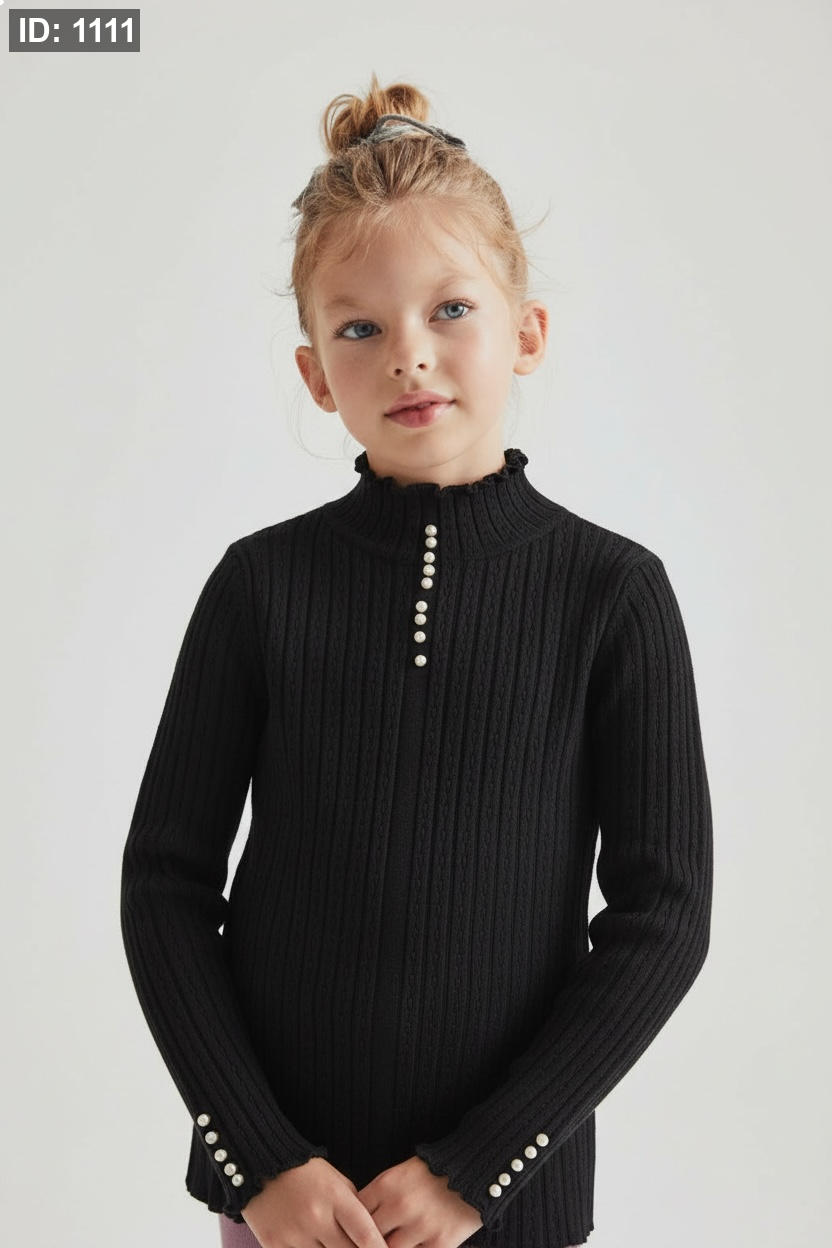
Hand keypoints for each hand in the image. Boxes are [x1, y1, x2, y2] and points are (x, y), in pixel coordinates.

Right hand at [241, 1156, 389, 1247]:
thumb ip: (354, 1208)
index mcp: (335, 1197)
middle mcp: (316, 1218)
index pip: (366, 1235)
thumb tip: (372, 1238)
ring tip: (333, 1242)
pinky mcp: (274, 1245)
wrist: (261, 1165)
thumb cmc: (305, 1173)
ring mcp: (294, 1235)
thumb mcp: (336, 1182)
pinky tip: (316, 1246)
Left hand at [356, 1155, 483, 1247]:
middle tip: (367, 1242)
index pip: (354, 1215)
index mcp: (386, 1184)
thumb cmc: (435, 1172)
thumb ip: (379, 1197)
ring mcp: (420, 1226)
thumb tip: (359, 1222)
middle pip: (368, 1237)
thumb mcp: (401, 1174)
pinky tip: (412, 1247)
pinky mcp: (440, 1243)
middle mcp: (400, 1205)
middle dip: (366, 1242)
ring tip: (392, 1243)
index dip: (351, 1227)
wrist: (475, 1168)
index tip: (350, 1234)